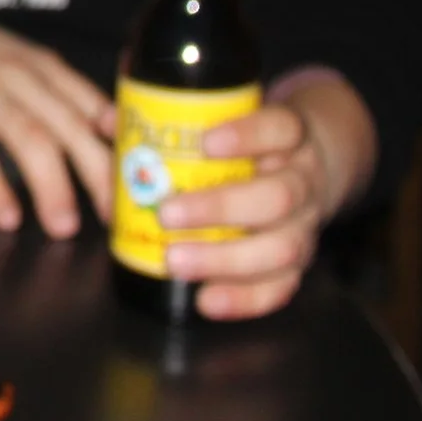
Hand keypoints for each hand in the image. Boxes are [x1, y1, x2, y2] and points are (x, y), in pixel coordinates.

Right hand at [0, 0, 115, 237]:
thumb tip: (106, 130)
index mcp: (43, 66)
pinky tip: (5, 217)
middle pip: (70, 128)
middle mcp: (20, 78)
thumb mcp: (17, 57)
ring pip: (31, 140)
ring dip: (52, 187)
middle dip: (97, 177)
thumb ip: (57, 90)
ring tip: (64, 227)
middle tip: (113, 219)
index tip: (136, 186)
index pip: (94, 108)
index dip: (119, 150)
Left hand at [157, 72, 374, 319]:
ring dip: (225, 259)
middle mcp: (303, 181)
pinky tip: (206, 300)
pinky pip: (282, 287)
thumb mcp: (232, 121)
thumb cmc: (255, 144)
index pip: (280, 128)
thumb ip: (176, 120)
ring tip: (174, 261)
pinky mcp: (301, 263)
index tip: (205, 142)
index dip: (246, 135)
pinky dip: (245, 299)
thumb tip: (112, 121)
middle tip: (167, 213)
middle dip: (220, 208)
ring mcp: (306, 225)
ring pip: (282, 247)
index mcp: (289, 137)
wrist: (309, 168)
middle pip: (278, 196)